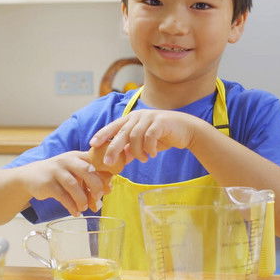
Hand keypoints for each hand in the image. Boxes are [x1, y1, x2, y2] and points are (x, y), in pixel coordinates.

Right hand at [21, 151, 111, 215]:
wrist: (30, 177)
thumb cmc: (58, 175)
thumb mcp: (73, 172)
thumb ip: (90, 178)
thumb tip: (108, 189)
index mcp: (77, 156)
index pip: (95, 161)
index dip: (104, 174)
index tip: (109, 188)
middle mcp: (67, 160)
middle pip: (86, 170)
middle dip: (95, 186)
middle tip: (98, 198)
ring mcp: (56, 171)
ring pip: (73, 185)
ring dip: (82, 199)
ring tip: (84, 208)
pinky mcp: (47, 183)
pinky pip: (62, 196)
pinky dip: (71, 206)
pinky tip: (76, 212)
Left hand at [89, 109, 204, 165]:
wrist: (187, 130)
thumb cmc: (164, 136)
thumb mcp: (145, 143)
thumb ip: (131, 149)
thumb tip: (118, 161)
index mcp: (132, 119)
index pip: (113, 126)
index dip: (102, 134)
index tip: (92, 145)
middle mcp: (138, 116)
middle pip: (121, 133)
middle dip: (113, 148)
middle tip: (108, 163)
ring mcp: (149, 118)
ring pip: (135, 137)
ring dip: (137, 151)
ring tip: (144, 159)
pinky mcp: (161, 122)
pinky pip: (149, 137)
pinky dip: (149, 148)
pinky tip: (152, 154)